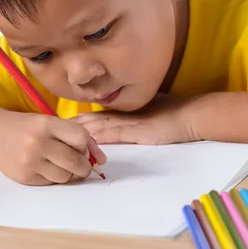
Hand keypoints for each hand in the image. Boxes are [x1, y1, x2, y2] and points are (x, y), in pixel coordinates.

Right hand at [0, 112, 106, 185]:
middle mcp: (38, 142)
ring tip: (59, 163)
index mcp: (47, 124)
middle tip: (80, 163)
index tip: (86, 150)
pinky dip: (54, 177)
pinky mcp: (25, 177)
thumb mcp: (49, 122)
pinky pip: (51, 183)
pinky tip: (45, 167)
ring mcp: (30, 161)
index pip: (81, 138)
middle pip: (77, 162)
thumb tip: (102, 159)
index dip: (89, 146)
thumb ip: (76, 136)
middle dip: (84, 166)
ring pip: (66, 176)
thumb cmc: (26, 127)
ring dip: (69, 173)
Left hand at [70, 93, 200, 144]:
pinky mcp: (138, 131)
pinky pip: (117, 133)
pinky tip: (89, 139)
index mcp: (127, 111)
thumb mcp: (152, 109)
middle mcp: (126, 115)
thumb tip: (130, 116)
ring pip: (102, 125)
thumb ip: (138, 112)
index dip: (83, 116)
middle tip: (56, 126)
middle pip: (95, 118)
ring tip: (65, 132)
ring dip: (83, 129)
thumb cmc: (176, 111)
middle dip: (76, 123)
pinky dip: (102, 136)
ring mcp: (131, 123)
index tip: (67, 119)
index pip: (100, 114)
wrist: (191, 115)